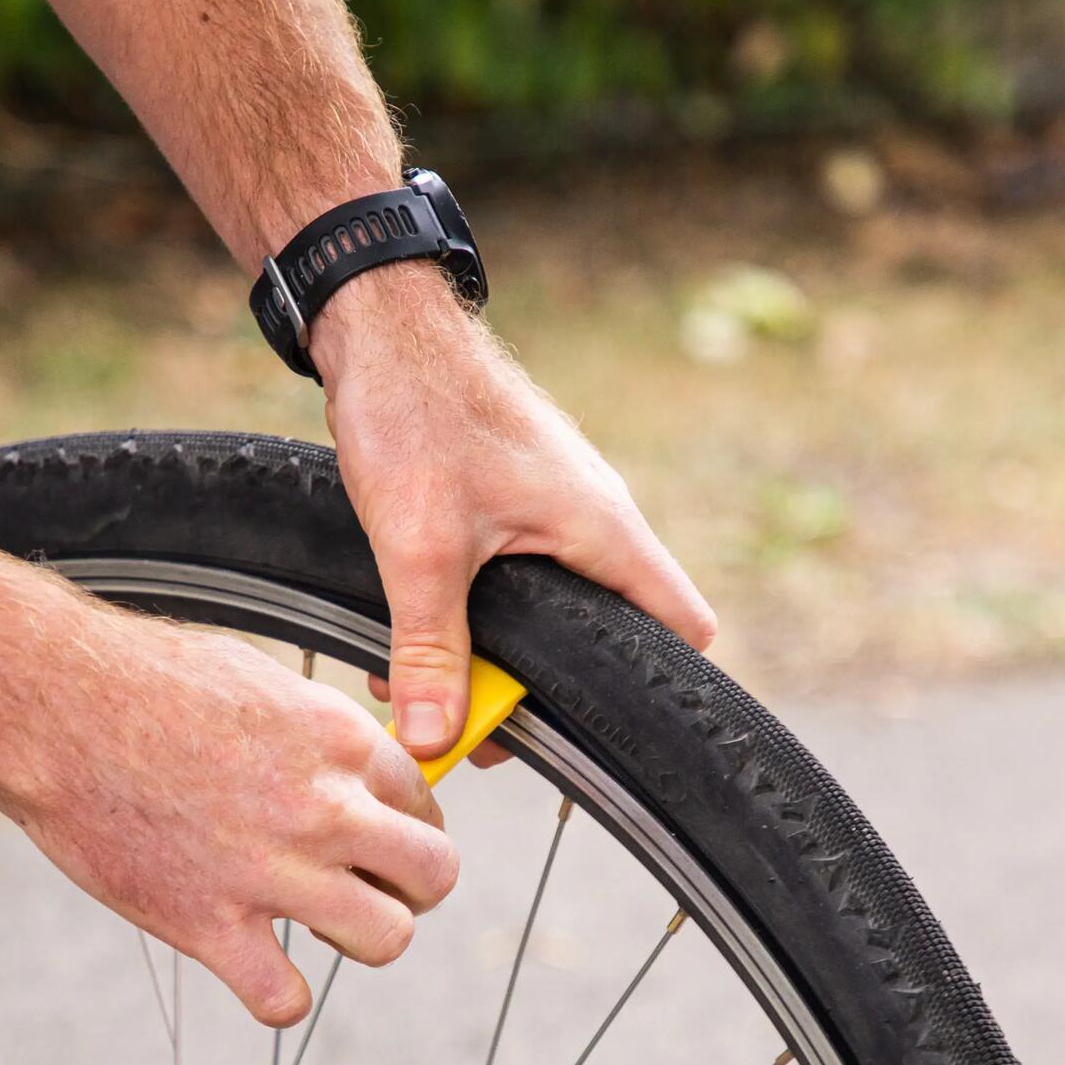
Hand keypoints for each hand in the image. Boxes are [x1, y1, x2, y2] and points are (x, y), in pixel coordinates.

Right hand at [0, 595, 457, 1026]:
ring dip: (362, 937)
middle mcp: (323, 808)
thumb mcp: (258, 678)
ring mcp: (270, 872)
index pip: (426, 803)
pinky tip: (256, 964)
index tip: (377, 835)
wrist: (51, 705)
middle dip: (409, 885)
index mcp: (339, 739)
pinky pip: (285, 998)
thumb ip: (318, 730)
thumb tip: (351, 764)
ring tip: (323, 922)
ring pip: (385, 939)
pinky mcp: (208, 925)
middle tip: (370, 885)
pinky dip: (278, 993)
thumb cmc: (141, 679)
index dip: (405, 823)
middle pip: (433, 875)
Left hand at [309, 265, 717, 759]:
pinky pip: (509, 580)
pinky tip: (407, 638)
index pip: (684, 629)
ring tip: (421, 691)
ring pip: (544, 613)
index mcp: (604, 534)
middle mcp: (594, 524)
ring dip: (488, 658)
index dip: (653, 691)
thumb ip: (431, 650)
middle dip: (536, 692)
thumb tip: (433, 738)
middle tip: (474, 730)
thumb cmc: (419, 414)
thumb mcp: (421, 549)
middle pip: (602, 638)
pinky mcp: (511, 501)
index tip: (588, 734)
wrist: (379, 326)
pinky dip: (468, 617)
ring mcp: (553, 510)